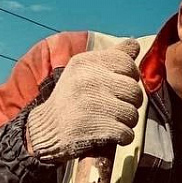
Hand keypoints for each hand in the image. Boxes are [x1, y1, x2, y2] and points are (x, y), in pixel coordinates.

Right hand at [25, 39, 142, 163]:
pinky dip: (122, 138)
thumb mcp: (85, 71)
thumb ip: (112, 56)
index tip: (118, 87)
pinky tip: (110, 135)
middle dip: (131, 103)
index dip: (129, 77)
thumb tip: (135, 44)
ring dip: (126, 122)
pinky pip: (127, 133)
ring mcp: (91, 104)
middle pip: (135, 91)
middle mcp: (88, 80)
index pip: (127, 63)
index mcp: (85, 62)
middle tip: (115, 108)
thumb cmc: (72, 98)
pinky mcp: (95, 128)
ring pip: (132, 114)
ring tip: (111, 121)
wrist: (46, 130)